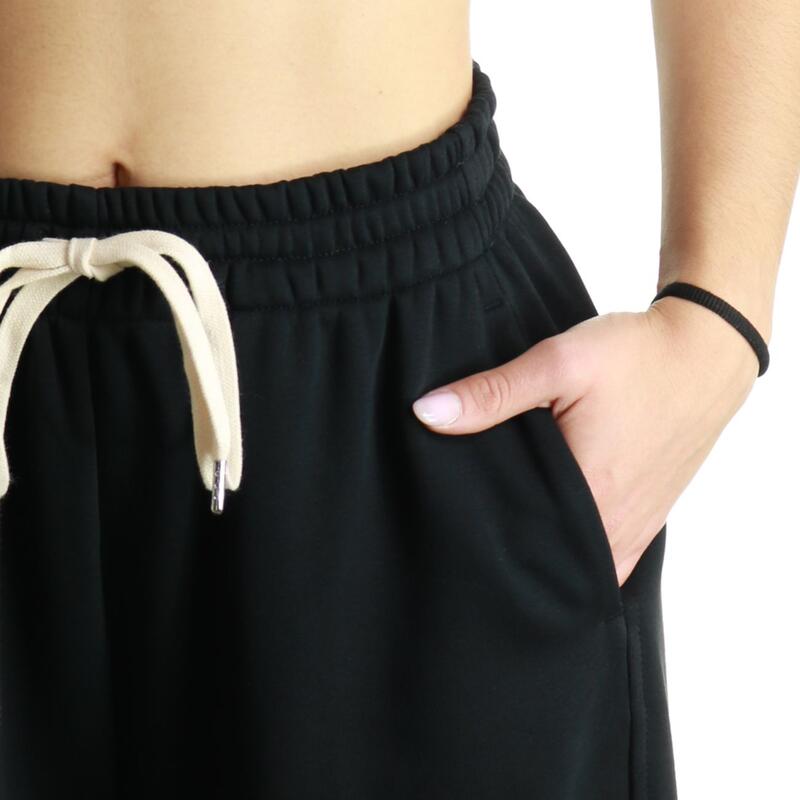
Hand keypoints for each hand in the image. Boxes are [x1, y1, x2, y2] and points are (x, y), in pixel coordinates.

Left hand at [411, 295, 760, 585]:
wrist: (706, 352)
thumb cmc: (637, 356)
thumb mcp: (558, 362)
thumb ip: (492, 392)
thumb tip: (427, 412)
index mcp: (588, 496)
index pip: (519, 545)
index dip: (481, 540)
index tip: (453, 528)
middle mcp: (614, 524)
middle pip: (548, 561)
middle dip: (512, 553)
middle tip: (475, 531)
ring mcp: (637, 526)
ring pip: (580, 565)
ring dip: (546, 554)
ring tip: (510, 533)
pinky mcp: (650, 518)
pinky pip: (610, 559)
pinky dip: (581, 554)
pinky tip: (555, 534)